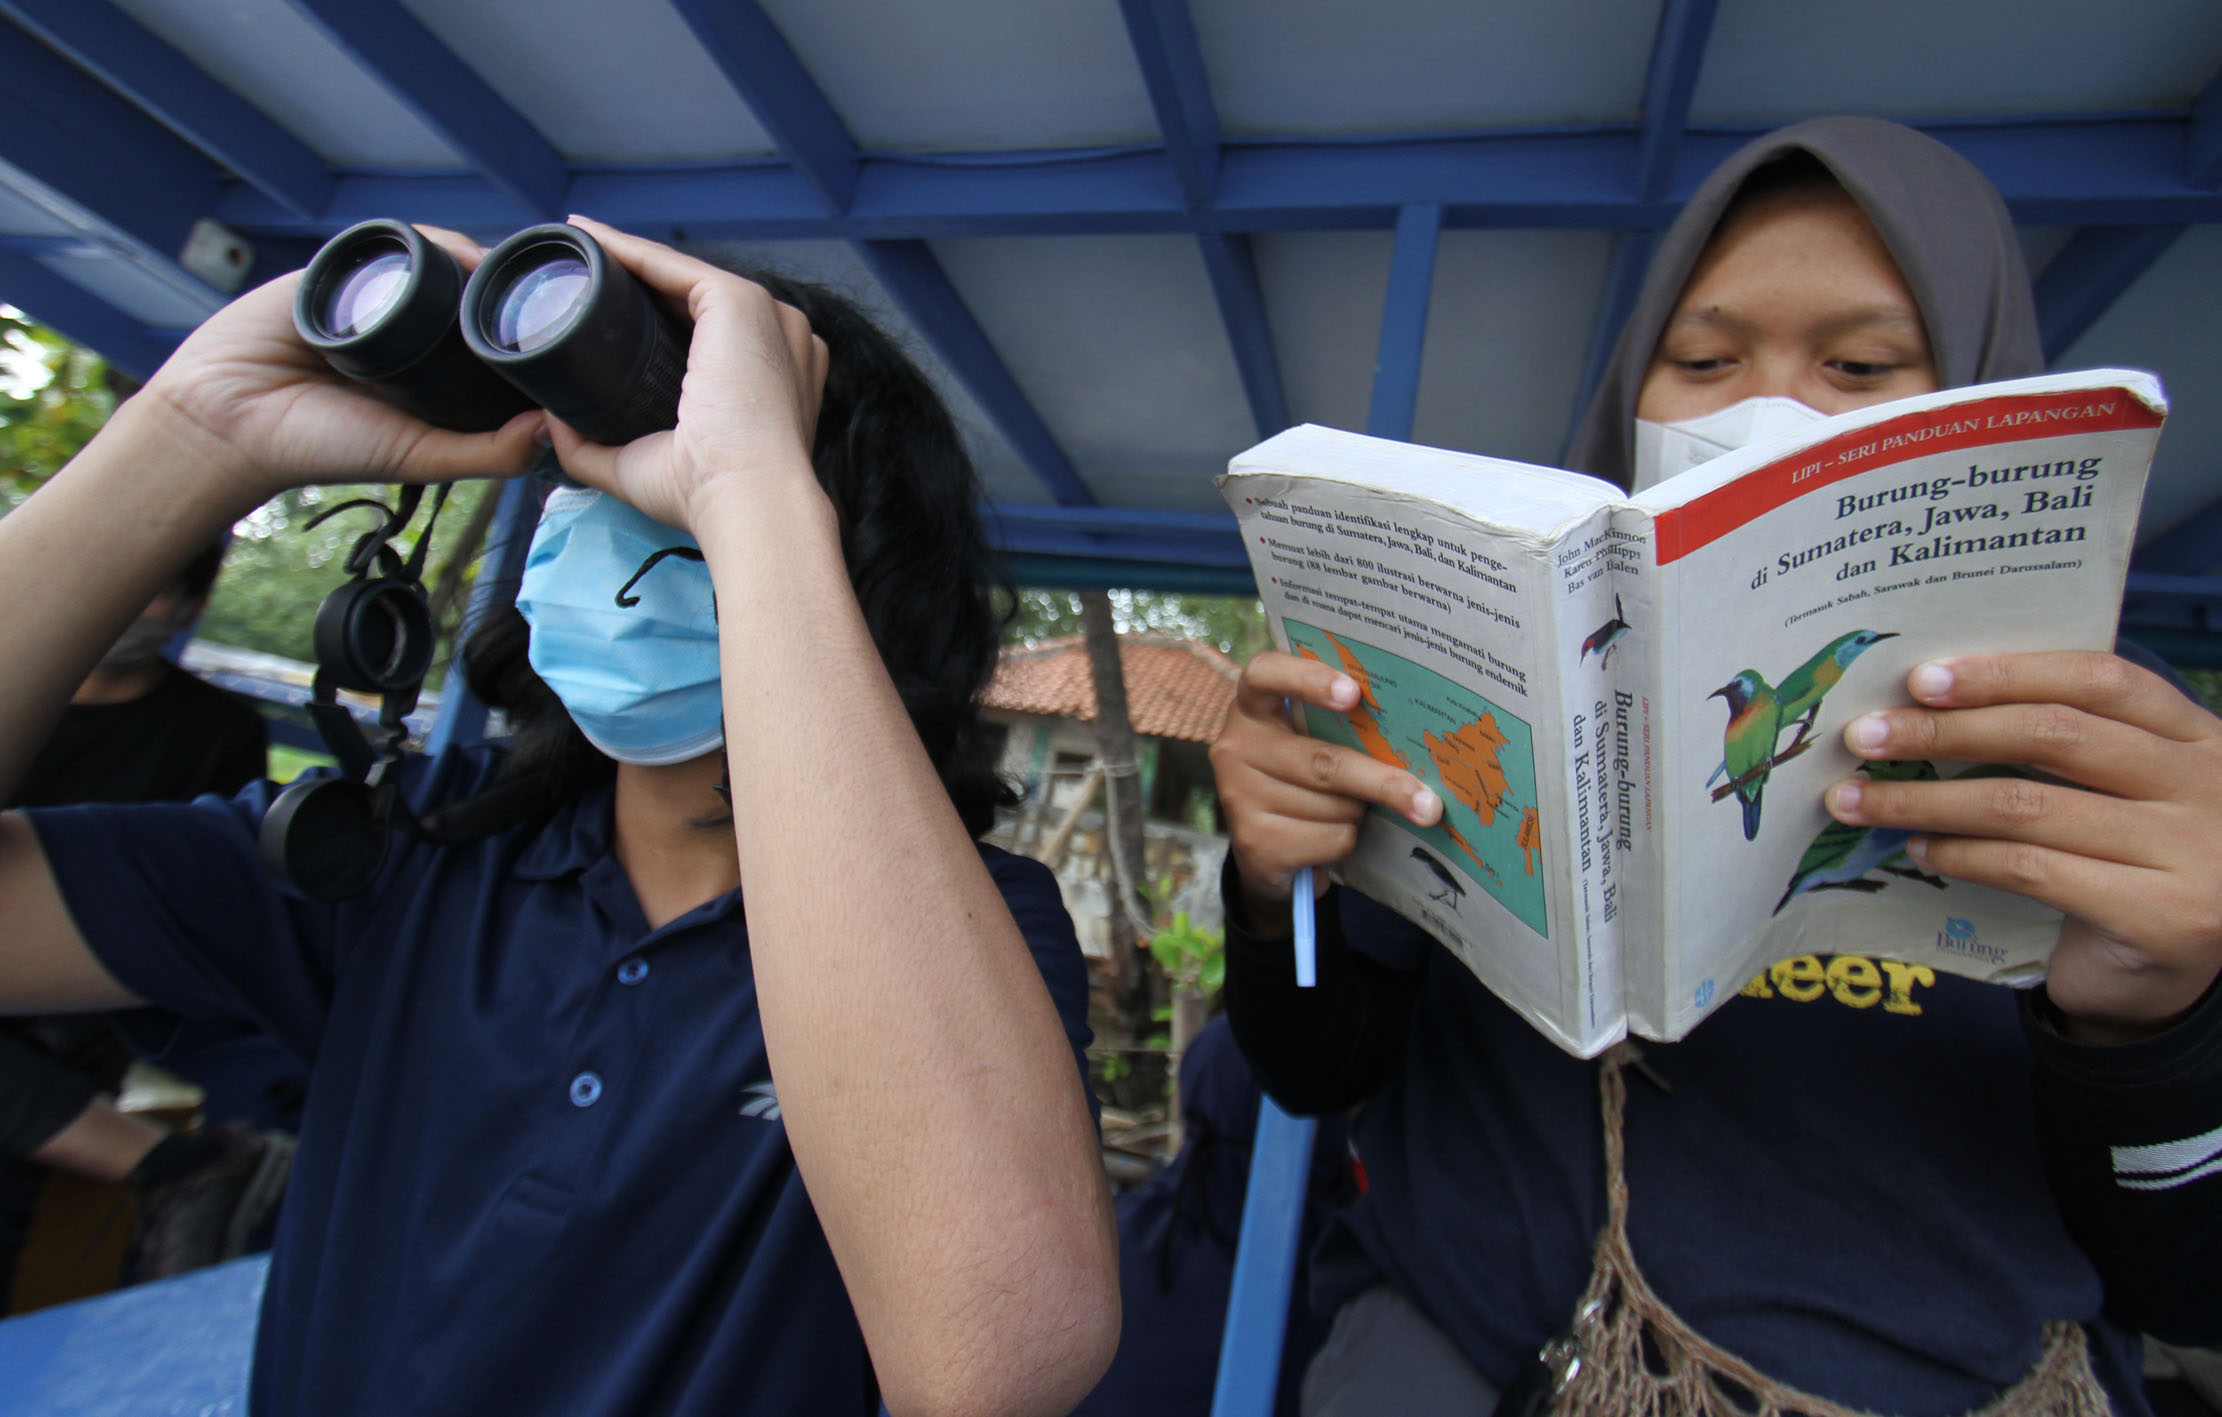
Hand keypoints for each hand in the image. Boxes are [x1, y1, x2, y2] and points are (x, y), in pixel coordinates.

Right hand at [138, 226, 542, 507]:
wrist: (230, 420)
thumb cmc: (322, 446)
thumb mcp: (417, 455)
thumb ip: (482, 453)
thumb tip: (551, 434)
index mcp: (430, 371)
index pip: (487, 339)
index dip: (524, 331)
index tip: (571, 329)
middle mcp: (407, 331)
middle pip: (467, 295)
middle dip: (503, 289)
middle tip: (549, 290)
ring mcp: (375, 299)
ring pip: (436, 267)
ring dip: (472, 262)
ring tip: (510, 271)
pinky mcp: (339, 273)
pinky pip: (390, 248)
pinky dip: (424, 245)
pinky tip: (457, 251)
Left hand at [541, 216, 827, 535]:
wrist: (750, 501)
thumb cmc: (709, 495)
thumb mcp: (641, 467)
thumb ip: (594, 447)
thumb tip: (551, 424)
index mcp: (771, 375)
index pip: (702, 333)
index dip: (649, 318)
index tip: (599, 311)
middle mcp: (777, 338)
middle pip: (690, 299)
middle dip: (633, 284)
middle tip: (574, 279)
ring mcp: (765, 315)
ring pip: (678, 276)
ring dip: (623, 258)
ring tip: (572, 249)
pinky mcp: (740, 302)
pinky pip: (672, 265)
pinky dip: (626, 250)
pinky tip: (586, 239)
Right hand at [1209, 650, 1441, 931]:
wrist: (1263, 843)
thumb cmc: (1301, 774)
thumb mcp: (1307, 738)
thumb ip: (1338, 724)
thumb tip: (1413, 736)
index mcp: (1252, 707)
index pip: (1266, 675)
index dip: (1309, 679)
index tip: (1353, 693)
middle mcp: (1236, 746)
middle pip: (1322, 761)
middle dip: (1381, 782)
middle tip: (1428, 802)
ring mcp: (1239, 795)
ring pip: (1332, 806)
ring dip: (1359, 812)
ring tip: (1351, 809)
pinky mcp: (1253, 841)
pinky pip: (1328, 839)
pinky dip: (1345, 840)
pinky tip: (1331, 834)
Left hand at [1825, 651, 2221, 1040]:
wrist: (2174, 978)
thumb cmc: (2130, 866)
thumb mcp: (2118, 791)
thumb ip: (2063, 746)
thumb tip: (1928, 705)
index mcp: (2199, 737)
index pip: (2100, 680)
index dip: (2008, 674)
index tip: (1921, 679)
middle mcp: (2207, 786)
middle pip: (2055, 735)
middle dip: (1946, 731)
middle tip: (1865, 736)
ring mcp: (2191, 853)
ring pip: (2028, 806)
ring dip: (1927, 799)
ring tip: (1860, 799)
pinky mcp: (2162, 916)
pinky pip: (2031, 870)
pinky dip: (1963, 856)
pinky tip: (1919, 848)